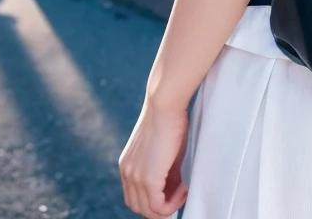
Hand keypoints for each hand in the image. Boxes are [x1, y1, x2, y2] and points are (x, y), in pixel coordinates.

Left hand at [118, 96, 189, 216]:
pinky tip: (185, 188)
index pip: (135, 197)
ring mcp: (135, 177)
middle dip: (161, 208)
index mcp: (127, 165)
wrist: (165, 104)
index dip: (155, 199)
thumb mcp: (164, 151)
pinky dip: (173, 204)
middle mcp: (127, 173)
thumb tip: (173, 189)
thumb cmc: (169, 120)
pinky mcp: (148, 179)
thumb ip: (164, 172)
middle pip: (139, 207)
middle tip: (179, 195)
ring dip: (169, 207)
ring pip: (148, 211)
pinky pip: (158, 207)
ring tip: (184, 189)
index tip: (174, 190)